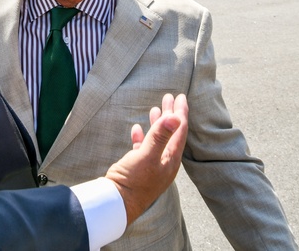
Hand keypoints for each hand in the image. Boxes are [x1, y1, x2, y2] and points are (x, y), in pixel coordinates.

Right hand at [106, 93, 187, 224]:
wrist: (117, 202)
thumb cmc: (134, 181)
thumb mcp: (148, 155)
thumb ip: (161, 136)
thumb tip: (175, 117)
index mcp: (171, 159)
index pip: (179, 131)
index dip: (180, 112)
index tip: (180, 97)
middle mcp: (164, 161)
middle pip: (171, 133)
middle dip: (170, 114)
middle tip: (169, 97)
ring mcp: (152, 165)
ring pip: (158, 139)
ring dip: (158, 123)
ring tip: (156, 108)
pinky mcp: (139, 167)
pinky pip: (144, 147)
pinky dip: (142, 136)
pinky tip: (137, 128)